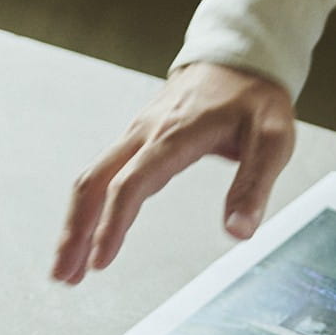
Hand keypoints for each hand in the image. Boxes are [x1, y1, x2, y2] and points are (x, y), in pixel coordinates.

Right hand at [52, 62, 296, 282]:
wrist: (239, 58)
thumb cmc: (255, 99)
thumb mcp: (272, 140)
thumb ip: (254, 187)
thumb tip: (239, 233)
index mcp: (175, 135)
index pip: (132, 183)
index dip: (113, 223)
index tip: (100, 262)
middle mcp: (145, 133)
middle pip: (94, 182)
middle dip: (75, 231)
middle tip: (64, 275)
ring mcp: (136, 135)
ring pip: (90, 179)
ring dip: (75, 225)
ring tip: (66, 269)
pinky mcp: (135, 140)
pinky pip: (100, 174)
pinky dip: (87, 208)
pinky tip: (85, 234)